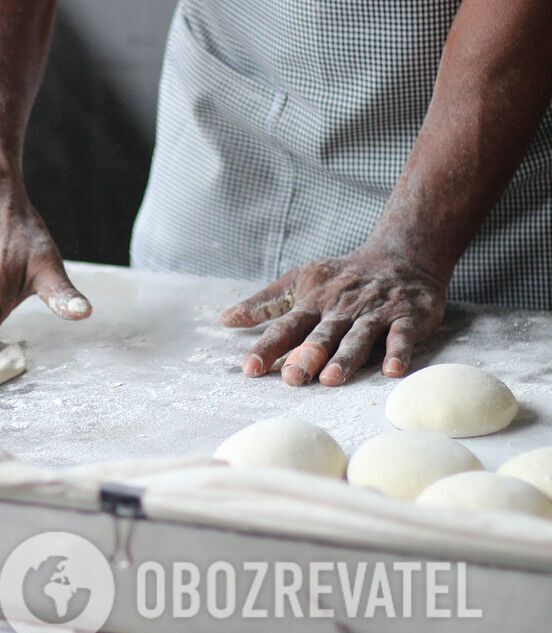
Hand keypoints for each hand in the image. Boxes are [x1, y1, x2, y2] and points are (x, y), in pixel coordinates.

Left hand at [219, 244, 446, 385]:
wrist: (403, 254)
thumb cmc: (343, 275)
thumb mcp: (300, 281)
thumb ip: (265, 303)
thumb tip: (225, 319)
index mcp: (314, 302)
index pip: (286, 327)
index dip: (268, 346)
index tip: (250, 368)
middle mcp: (342, 308)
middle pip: (322, 335)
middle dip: (306, 355)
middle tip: (291, 377)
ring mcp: (375, 313)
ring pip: (358, 337)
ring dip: (345, 357)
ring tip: (331, 378)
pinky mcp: (407, 316)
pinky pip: (402, 335)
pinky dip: (398, 351)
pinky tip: (392, 370)